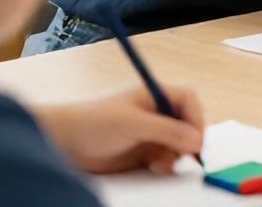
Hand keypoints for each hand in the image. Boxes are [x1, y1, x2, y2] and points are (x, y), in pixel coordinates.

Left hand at [35, 85, 203, 174]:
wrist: (65, 142)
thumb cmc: (94, 122)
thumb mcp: (134, 124)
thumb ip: (167, 130)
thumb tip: (196, 139)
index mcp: (155, 95)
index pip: (189, 101)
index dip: (196, 118)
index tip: (195, 138)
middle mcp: (157, 112)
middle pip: (188, 124)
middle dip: (187, 140)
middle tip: (181, 154)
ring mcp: (151, 132)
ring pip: (179, 144)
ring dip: (175, 155)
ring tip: (161, 162)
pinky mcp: (144, 151)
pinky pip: (166, 157)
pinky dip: (165, 164)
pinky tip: (153, 166)